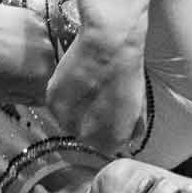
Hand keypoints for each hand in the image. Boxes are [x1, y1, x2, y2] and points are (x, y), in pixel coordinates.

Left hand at [0, 3, 57, 103]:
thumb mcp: (0, 94)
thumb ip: (26, 98)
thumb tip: (40, 97)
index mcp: (42, 78)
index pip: (50, 87)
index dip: (34, 86)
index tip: (19, 82)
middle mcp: (48, 55)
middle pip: (50, 66)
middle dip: (35, 67)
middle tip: (9, 64)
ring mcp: (42, 33)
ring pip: (45, 46)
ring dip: (32, 49)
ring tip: (5, 48)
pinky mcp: (33, 16)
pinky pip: (37, 30)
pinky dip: (26, 33)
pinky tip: (7, 35)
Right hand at [46, 16, 147, 153]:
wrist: (108, 45)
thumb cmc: (128, 72)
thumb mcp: (139, 105)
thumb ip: (132, 128)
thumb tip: (128, 138)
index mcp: (111, 140)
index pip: (106, 147)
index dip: (108, 131)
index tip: (110, 117)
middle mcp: (86, 136)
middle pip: (86, 137)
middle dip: (91, 123)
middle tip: (98, 100)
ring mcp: (66, 119)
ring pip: (69, 123)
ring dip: (75, 113)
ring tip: (86, 92)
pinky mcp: (52, 101)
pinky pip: (57, 108)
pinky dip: (64, 100)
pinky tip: (76, 85)